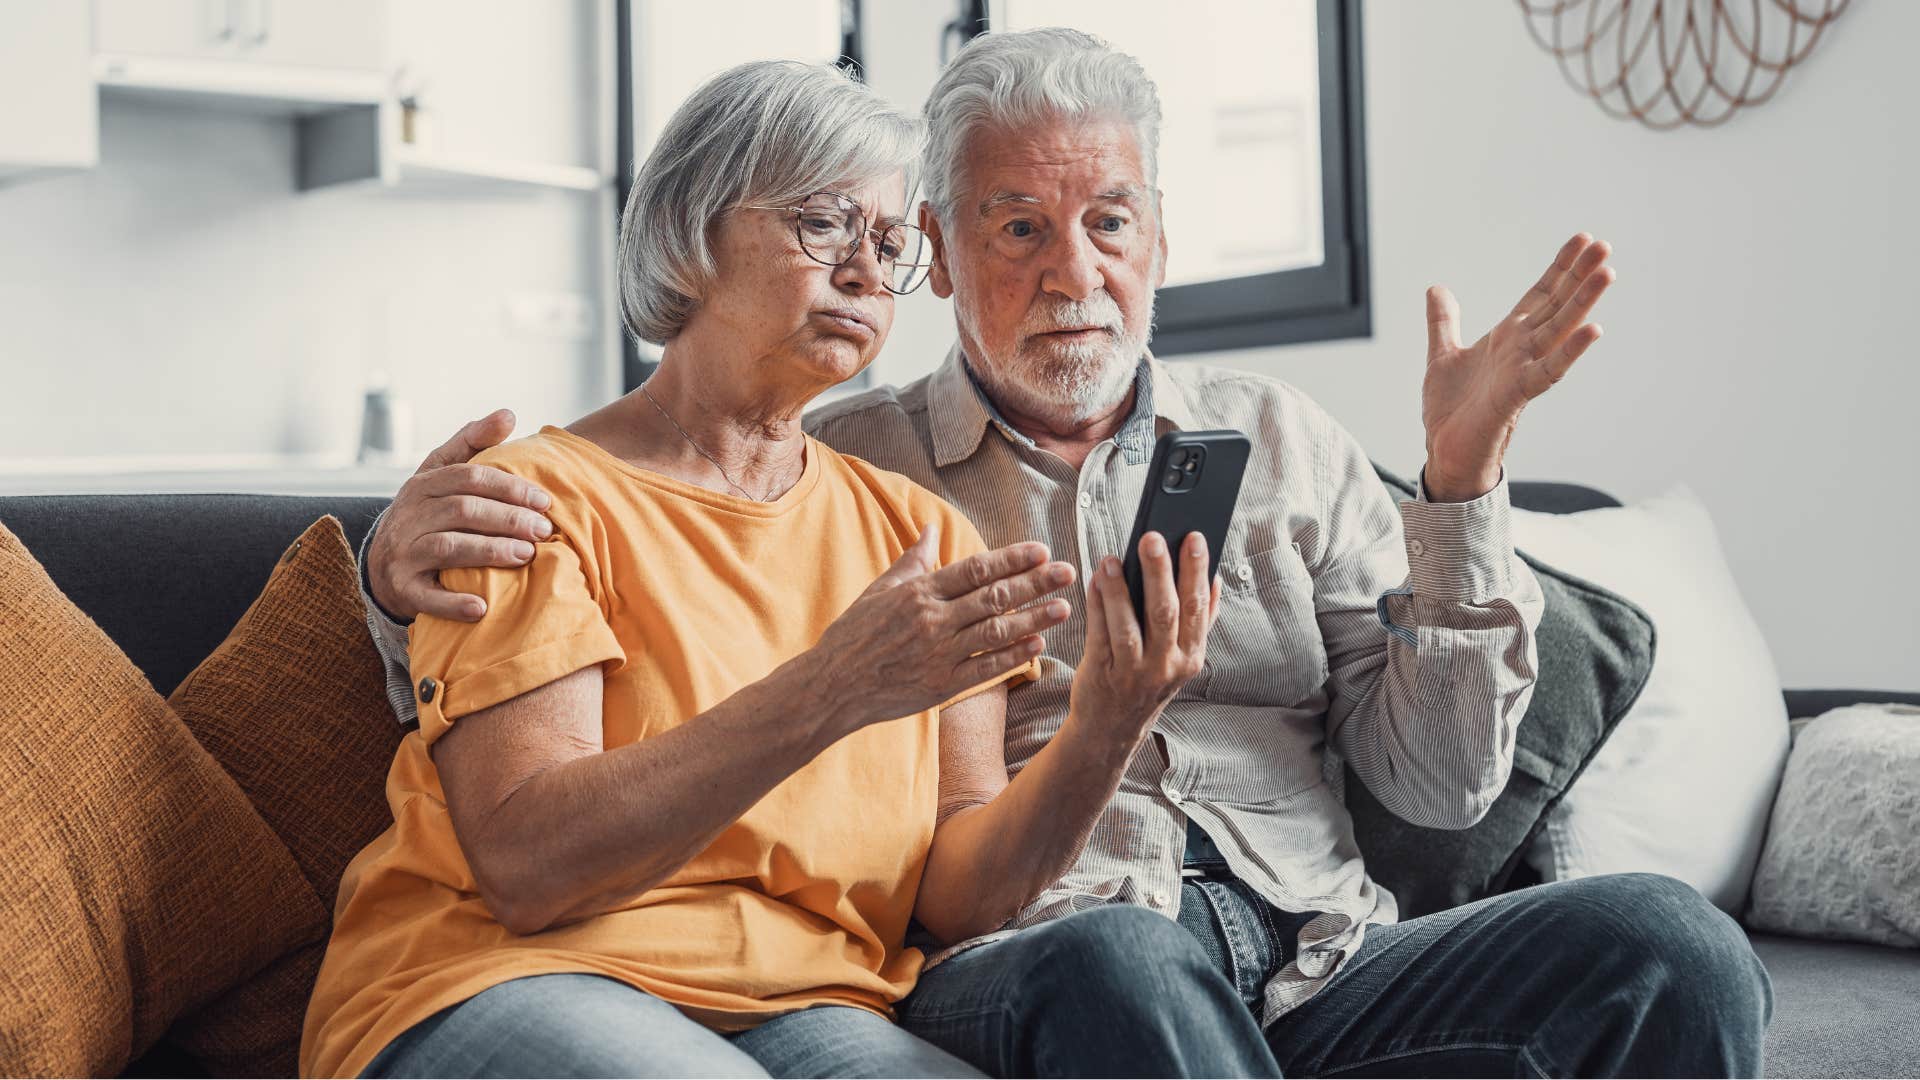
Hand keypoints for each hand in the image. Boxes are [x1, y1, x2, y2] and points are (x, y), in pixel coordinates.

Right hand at [368, 409, 554, 621]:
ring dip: (491, 551)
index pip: (469, 477)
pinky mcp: (402, 588)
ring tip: (527, 555)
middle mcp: (409, 515)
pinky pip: (427, 597)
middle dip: (507, 519)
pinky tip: (482, 607)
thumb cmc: (428, 513)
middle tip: (544, 529)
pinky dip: (454, 603)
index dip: (509, 487)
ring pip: (448, 547)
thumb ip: (473, 443)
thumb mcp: (441, 474)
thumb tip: (509, 414)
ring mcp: (402, 553)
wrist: (385, 564)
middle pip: (462, 510)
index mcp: (423, 484)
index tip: (543, 500)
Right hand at [805, 524, 1076, 732]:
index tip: (1041, 550)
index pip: (975, 569)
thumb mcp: (881, 589)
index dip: (1011, 559)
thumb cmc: (856, 634)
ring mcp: (938, 653)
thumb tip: (931, 529)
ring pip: (996, 631)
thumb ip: (913, 560)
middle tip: (1067, 572)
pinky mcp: (941, 684)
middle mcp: (932, 619)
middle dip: (1035, 583)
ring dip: (1033, 618)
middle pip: (994, 596)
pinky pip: (985, 668)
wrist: (833, 685)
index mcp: (920, 591)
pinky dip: (1013, 656)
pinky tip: (1038, 645)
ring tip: (1063, 608)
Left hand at [1070, 531, 1219, 753]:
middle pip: (1165, 612)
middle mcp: (1166, 665)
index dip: (1196, 571)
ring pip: (1129, 624)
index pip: (1197, 608)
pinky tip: (1096, 579)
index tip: (1194, 538)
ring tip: (1112, 558)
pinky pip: (1099, 632)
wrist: (1111, 729)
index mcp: (1191, 657)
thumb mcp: (1182, 659)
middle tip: (1152, 538)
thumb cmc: (1148, 684)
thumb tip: (1215, 580)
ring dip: (1120, 589)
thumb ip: (1201, 622)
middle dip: (1160, 572)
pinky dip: (1098, 604)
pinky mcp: (1101, 672)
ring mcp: (1133, 671)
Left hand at [1422, 233, 1615, 501]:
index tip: (1581, 238)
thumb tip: (1437, 288)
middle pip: (1557, 305)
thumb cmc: (1451, 410)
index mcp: (1508, 338)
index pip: (1541, 295)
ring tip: (1607, 272)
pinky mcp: (1517, 395)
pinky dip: (1570, 350)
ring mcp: (1523, 370)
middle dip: (1579, 275)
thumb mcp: (1442, 355)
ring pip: (1560, 330)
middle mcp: (1522, 350)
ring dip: (1583, 302)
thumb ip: (1443, 322)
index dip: (1560, 268)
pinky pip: (1549, 370)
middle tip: (1604, 245)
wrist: (1444, 450)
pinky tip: (1592, 329)